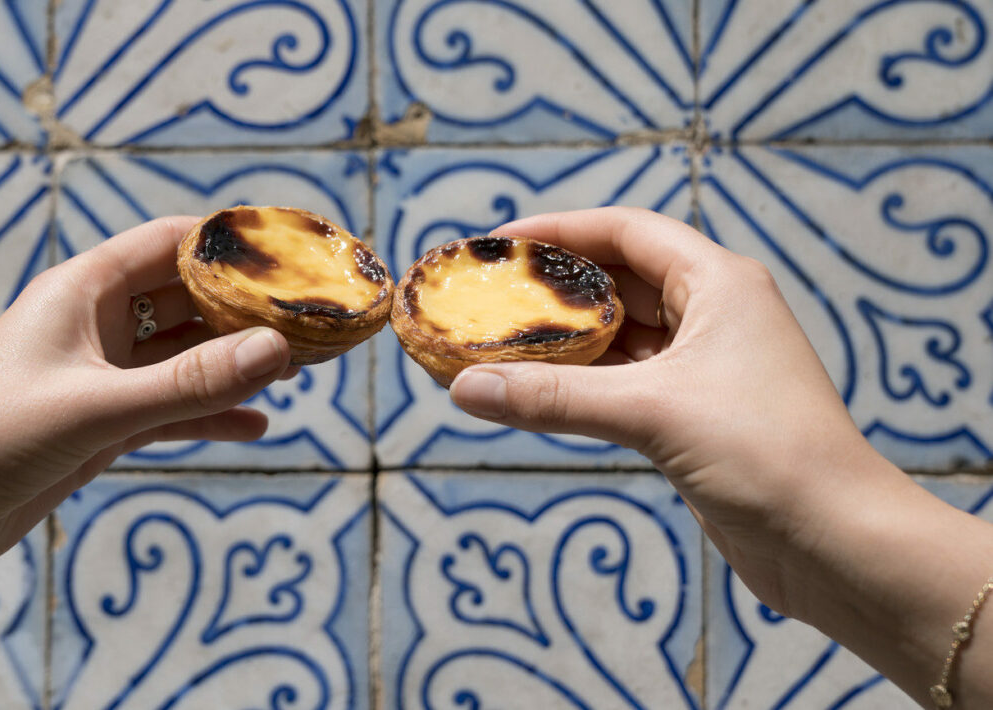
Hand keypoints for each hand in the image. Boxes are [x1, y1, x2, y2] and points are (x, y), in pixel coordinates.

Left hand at [0, 217, 291, 662]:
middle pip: (184, 300)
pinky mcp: (98, 428)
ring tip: (297, 369)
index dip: (228, 244)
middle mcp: (92, 326)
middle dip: (245, 310)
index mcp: (81, 290)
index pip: (168, 243)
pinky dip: (210, 416)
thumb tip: (276, 350)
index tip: (289, 253)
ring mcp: (97, 379)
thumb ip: (189, 383)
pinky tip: (256, 425)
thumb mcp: (98, 407)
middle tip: (309, 321)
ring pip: (182, 358)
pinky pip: (169, 410)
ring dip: (234, 363)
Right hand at [448, 208, 992, 706]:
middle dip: (554, 289)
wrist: (834, 542)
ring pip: (619, 335)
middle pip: (619, 280)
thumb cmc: (764, 454)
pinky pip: (624, 382)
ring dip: (564, 341)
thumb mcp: (651, 413)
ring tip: (498, 343)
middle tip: (489, 297)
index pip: (627, 232)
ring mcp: (705, 366)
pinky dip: (582, 384)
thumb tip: (464, 389)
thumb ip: (554, 398)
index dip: (561, 231)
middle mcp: (713, 313)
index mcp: (718, 283)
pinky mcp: (695, 414)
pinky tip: (536, 392)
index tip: (500, 246)